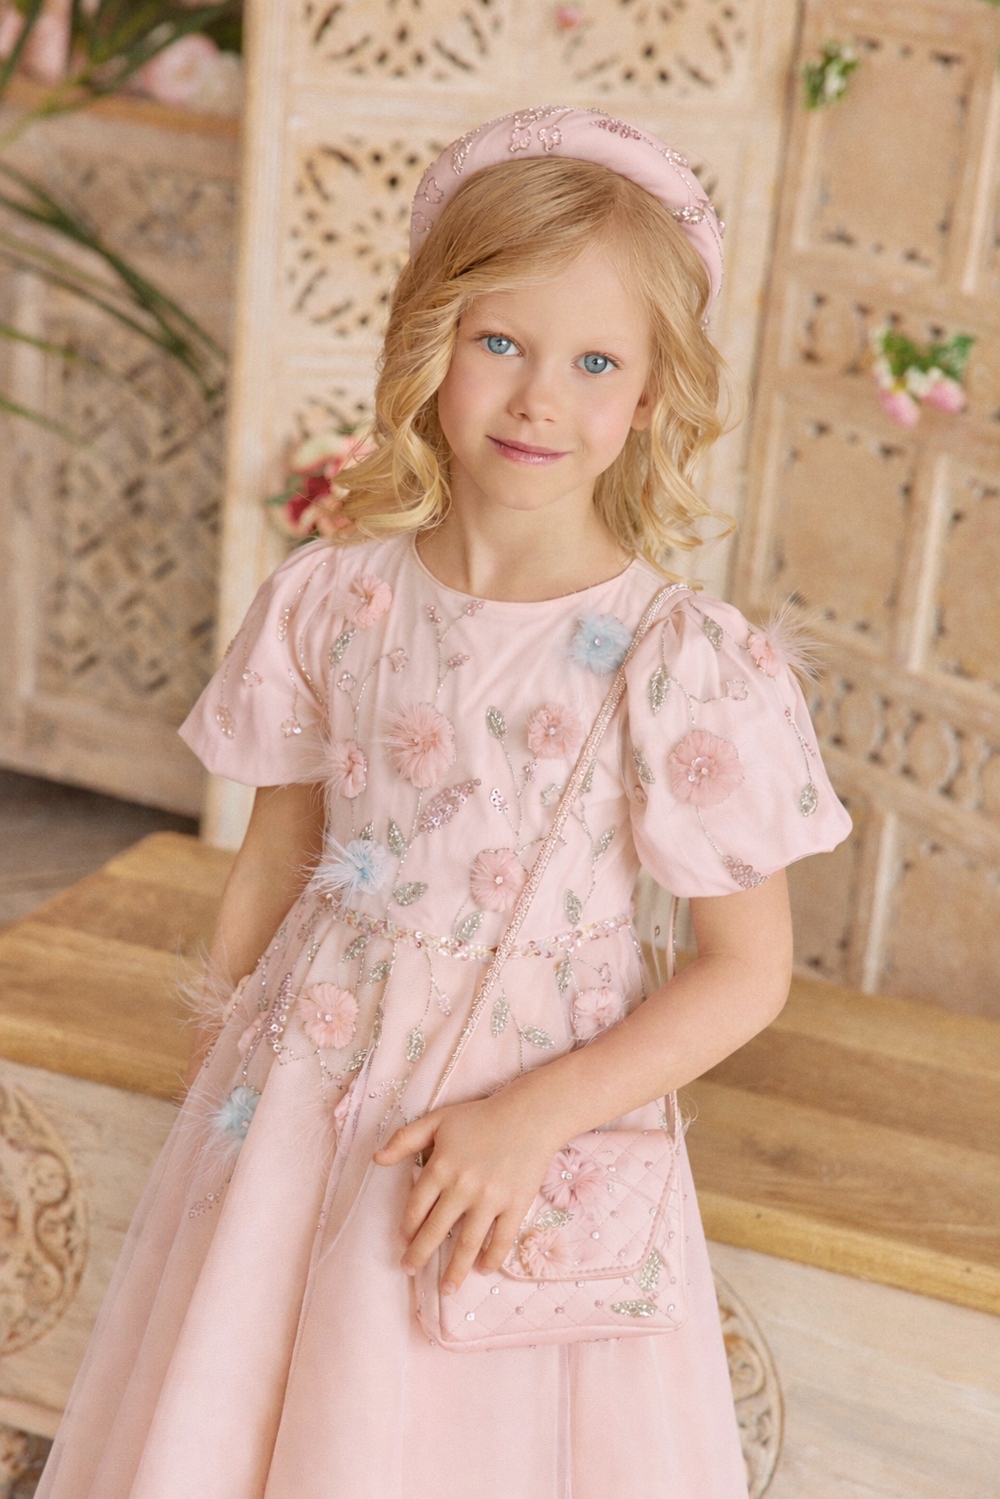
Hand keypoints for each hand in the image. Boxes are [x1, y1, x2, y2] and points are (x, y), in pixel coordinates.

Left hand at [373, 1085, 563, 1293]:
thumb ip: (406, 1139)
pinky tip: (482, 1269)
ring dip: (454, 1270)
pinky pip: (501, 1239)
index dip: (407, 1227)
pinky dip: (492, 1258)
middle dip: (419, 1255)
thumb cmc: (481, 1116)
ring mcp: (490, 1199)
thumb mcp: (438, 1120)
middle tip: (409, 1270)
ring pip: (467, 1243)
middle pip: (435, 1231)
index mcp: (441, 1167)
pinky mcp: (515, 1205)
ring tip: (446, 1289)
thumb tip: (376, 1159)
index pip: (416, 1207)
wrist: (529, 1115)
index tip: (403, 1240)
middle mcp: (462, 1187)